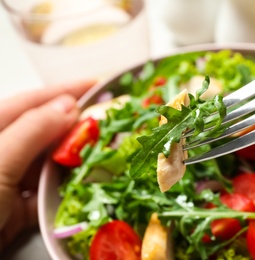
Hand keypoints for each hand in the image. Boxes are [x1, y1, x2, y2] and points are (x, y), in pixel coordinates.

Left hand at [0, 81, 94, 250]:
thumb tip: (68, 106)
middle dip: (76, 128)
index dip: (64, 91)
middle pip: (45, 133)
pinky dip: (66, 193)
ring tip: (105, 154)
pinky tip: (85, 189)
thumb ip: (32, 132)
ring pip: (50, 164)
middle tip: (109, 123)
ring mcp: (9, 181)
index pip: (31, 102)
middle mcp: (2, 152)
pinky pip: (48, 194)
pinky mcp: (17, 208)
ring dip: (75, 162)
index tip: (96, 85)